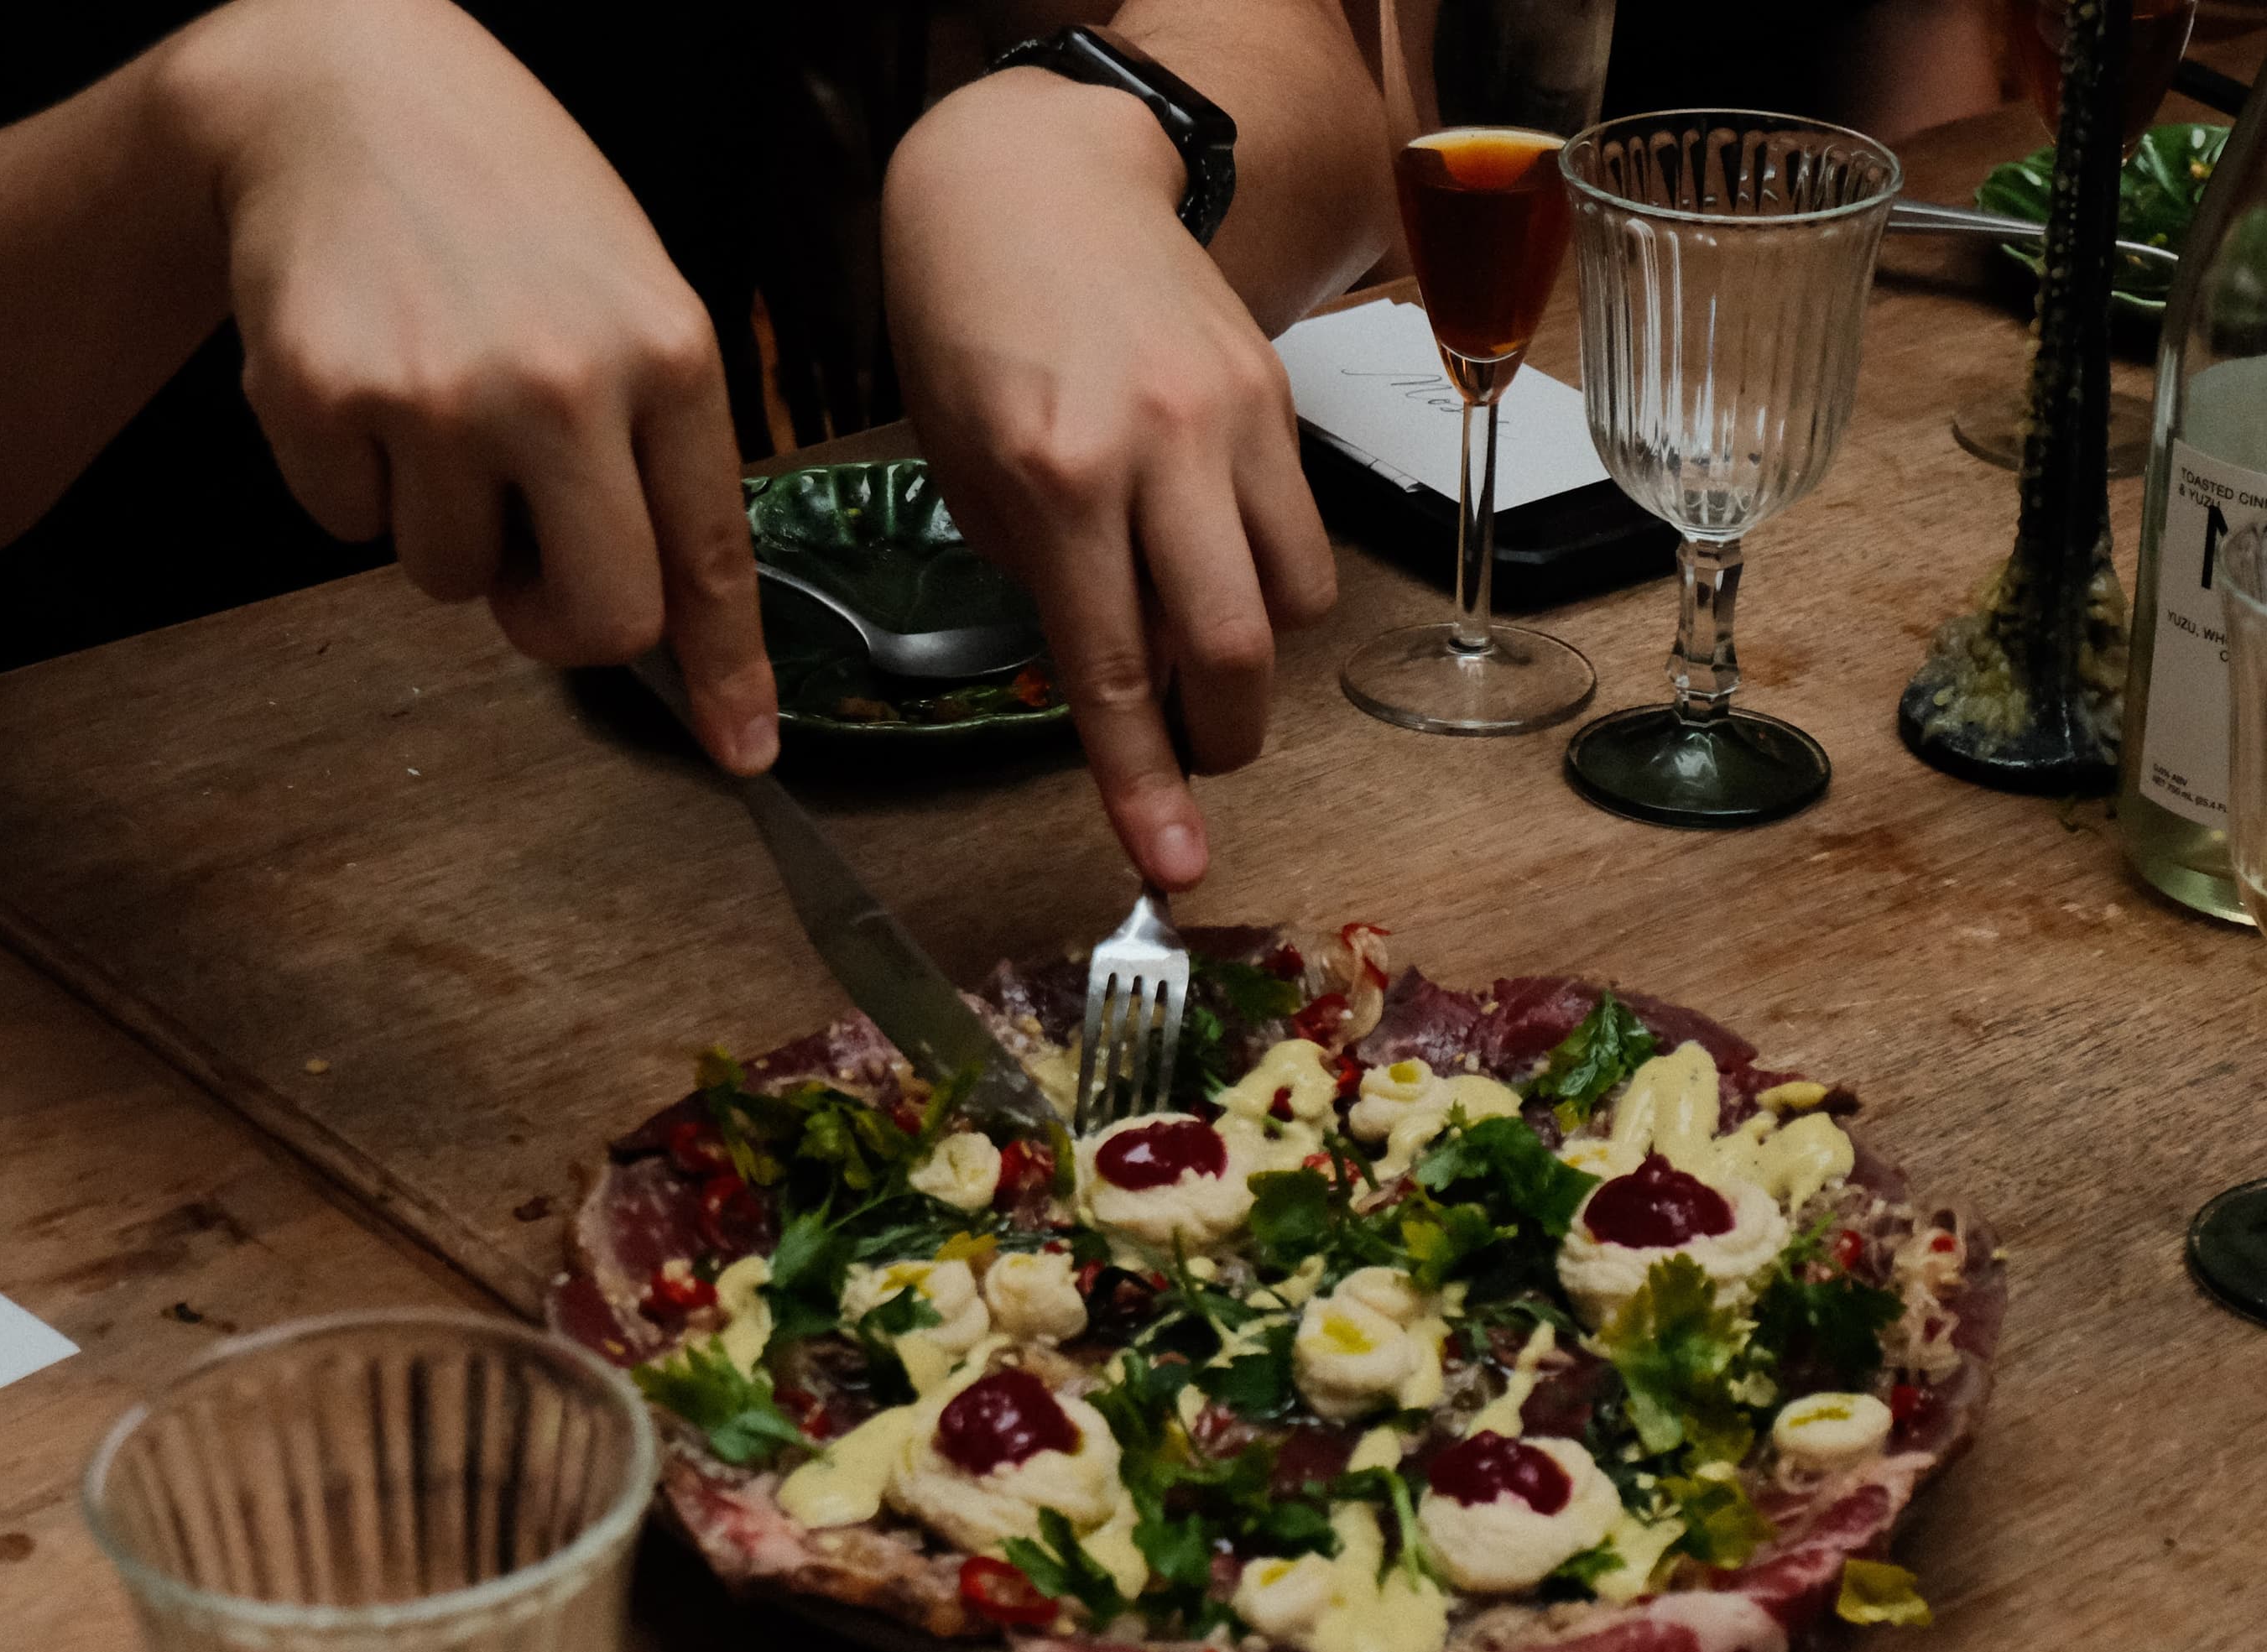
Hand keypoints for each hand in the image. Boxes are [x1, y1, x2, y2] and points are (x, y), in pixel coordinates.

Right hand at [163, 0, 777, 772]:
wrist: (340, 86)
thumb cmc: (507, 202)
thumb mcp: (630, 300)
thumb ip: (660, 454)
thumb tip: (680, 627)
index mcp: (668, 355)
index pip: (710, 558)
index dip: (726, 670)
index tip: (741, 748)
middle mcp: (566, 382)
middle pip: (597, 618)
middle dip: (562, 620)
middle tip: (532, 556)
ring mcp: (441, 394)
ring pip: (454, 583)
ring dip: (444, 526)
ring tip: (439, 399)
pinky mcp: (325, 397)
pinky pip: (348, 530)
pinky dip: (354, 481)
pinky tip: (368, 374)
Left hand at [882, 66, 1338, 888]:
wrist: (1031, 176)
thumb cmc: (971, 324)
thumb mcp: (967, 467)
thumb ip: (1048, 575)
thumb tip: (1127, 669)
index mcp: (1054, 476)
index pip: (1113, 667)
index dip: (1144, 781)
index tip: (1174, 861)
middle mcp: (1155, 448)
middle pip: (1234, 648)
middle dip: (1223, 735)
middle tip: (1198, 757)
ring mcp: (1230, 417)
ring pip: (1292, 600)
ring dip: (1253, 657)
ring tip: (1199, 642)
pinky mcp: (1275, 393)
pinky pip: (1299, 529)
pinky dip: (1266, 576)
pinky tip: (1211, 555)